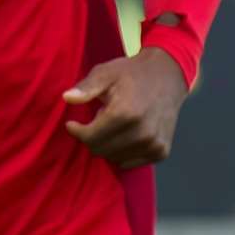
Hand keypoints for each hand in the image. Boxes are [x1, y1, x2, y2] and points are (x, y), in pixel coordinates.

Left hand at [63, 47, 188, 168]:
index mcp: (126, 113)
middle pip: (101, 150)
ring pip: (114, 158)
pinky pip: (130, 162)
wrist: (168, 75)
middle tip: (98, 118)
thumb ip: (86, 87)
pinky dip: (122, 151)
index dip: (77, 131)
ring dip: (107, 144)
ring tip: (114, 123)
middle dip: (91, 137)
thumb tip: (66, 98)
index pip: (90, 138)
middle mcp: (142, 133)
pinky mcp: (161, 151)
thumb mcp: (106, 73)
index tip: (72, 123)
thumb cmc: (132, 73)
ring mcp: (154, 144)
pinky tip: (125, 132)